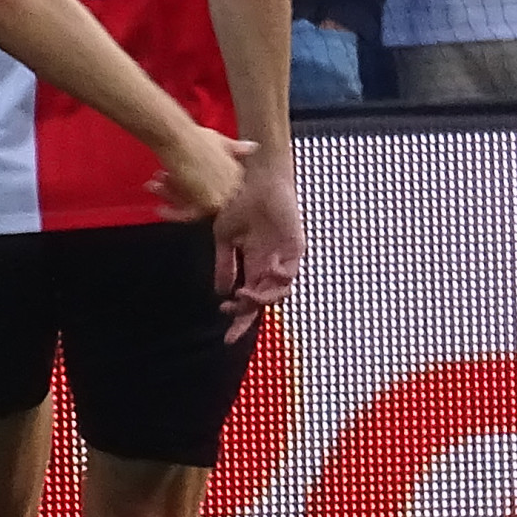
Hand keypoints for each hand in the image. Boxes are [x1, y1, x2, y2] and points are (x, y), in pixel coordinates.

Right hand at [208, 151, 301, 333]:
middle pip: (262, 303)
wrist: (256, 180)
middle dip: (247, 319)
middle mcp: (270, 266)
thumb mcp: (225, 238)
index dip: (239, 319)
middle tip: (233, 328)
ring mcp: (284, 258)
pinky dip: (278, 278)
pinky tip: (267, 271)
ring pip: (277, 293)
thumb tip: (221, 293)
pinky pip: (290, 272)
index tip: (227, 337)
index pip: (248, 301)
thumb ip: (225, 265)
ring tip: (243, 294)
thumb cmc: (241, 202)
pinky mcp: (295, 247)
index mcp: (254, 265)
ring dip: (260, 299)